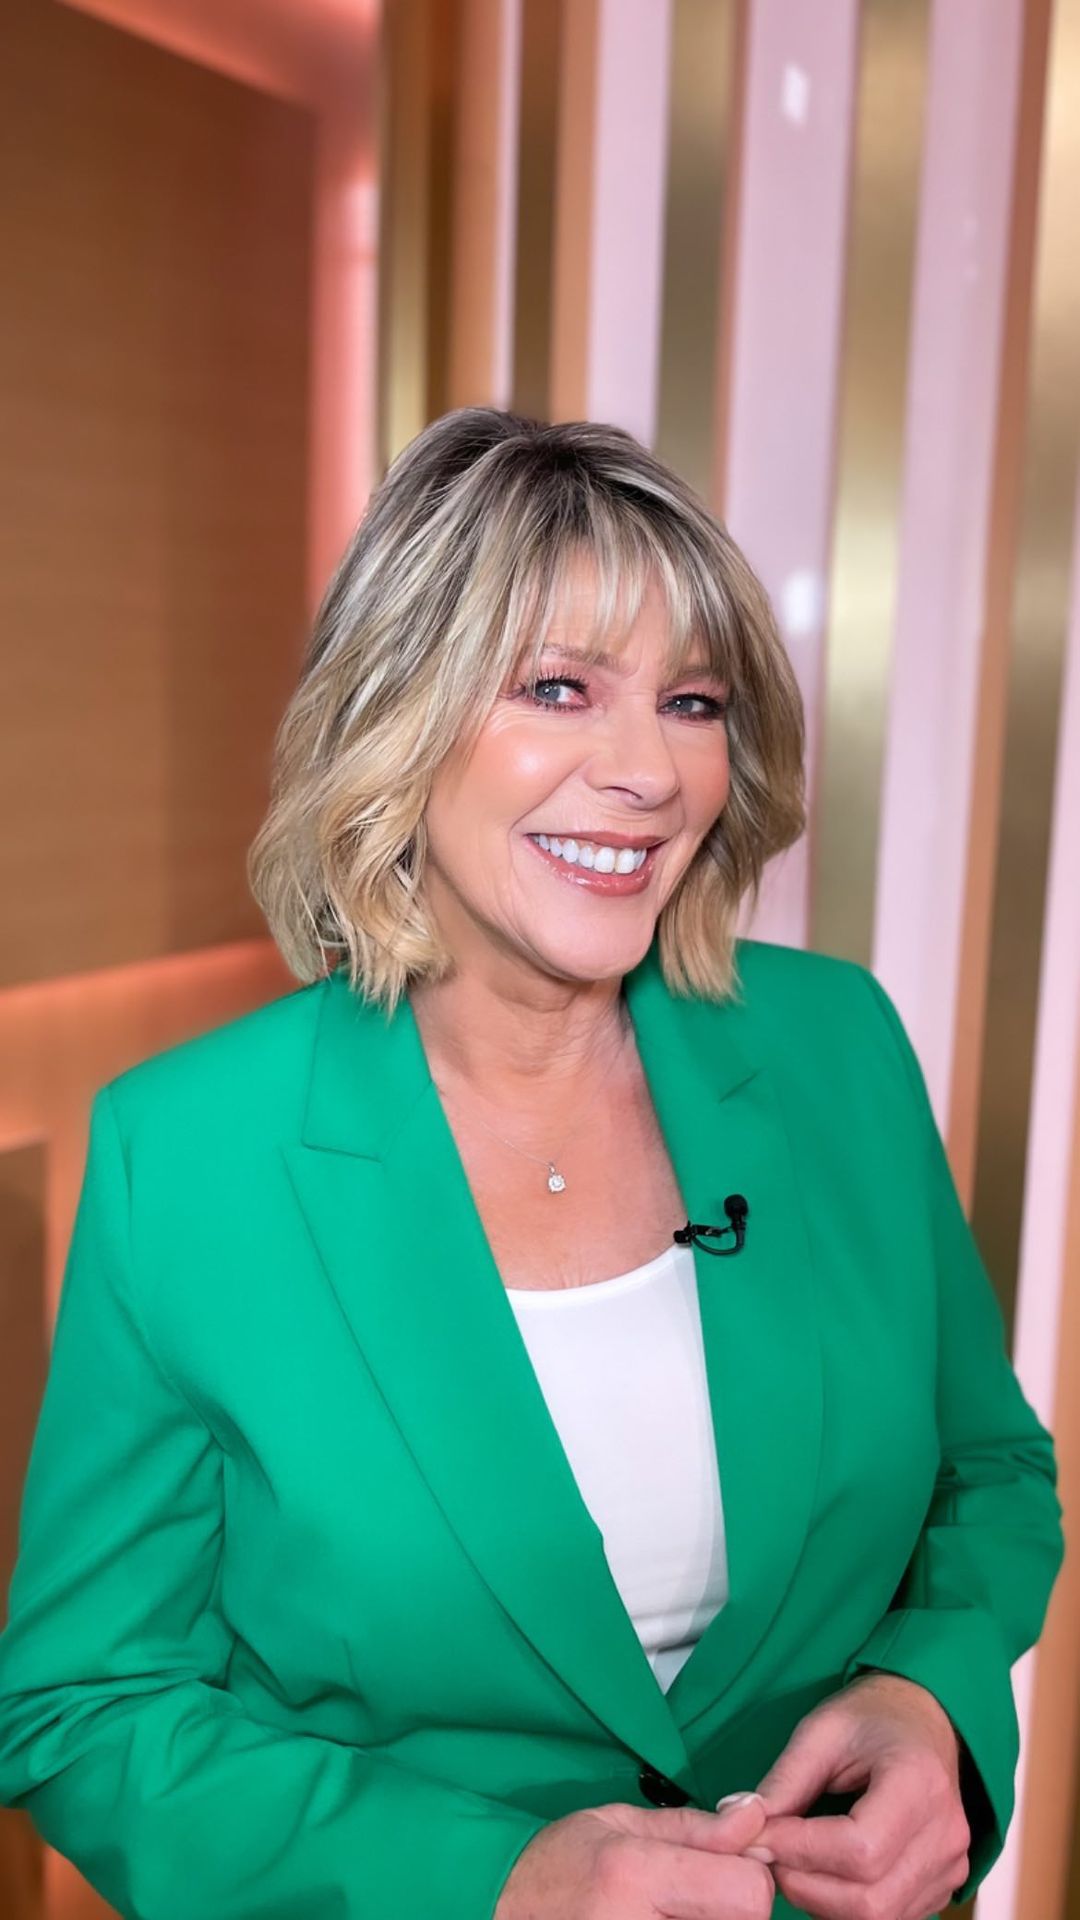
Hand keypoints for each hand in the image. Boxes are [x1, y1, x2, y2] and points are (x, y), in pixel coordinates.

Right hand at [495, 1789, 775, 1918]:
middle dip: (731, 1906)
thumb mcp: (620, 1822)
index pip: (749, 1893)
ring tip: (671, 1911)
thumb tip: (757, 1816)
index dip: (748, 1872)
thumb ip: (694, 1827)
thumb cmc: (560, 1863)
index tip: (724, 1863)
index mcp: (636, 1876)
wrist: (502, 1913)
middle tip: (693, 1894)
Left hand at [744, 1673, 971, 1918]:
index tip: (757, 1836)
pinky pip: (890, 1919)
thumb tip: (741, 1826)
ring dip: (821, 1903)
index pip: (859, 1848)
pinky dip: (845, 1908)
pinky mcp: (944, 1887)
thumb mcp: (821, 1731)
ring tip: (792, 1863)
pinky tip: (823, 1874)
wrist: (923, 1719)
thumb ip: (785, 1781)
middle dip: (805, 1886)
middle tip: (768, 1854)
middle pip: (871, 1900)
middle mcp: (945, 1834)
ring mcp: (951, 1867)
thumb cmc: (871, 1718)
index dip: (800, 1851)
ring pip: (879, 1919)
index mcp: (919, 1782)